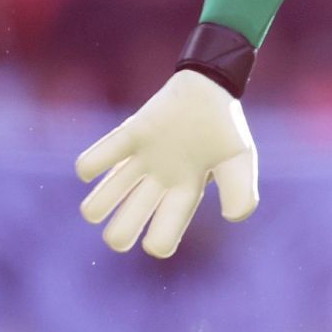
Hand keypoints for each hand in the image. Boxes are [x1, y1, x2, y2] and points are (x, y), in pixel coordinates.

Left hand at [75, 71, 258, 257]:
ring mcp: (138, 163)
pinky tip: (96, 166)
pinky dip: (91, 167)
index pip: (160, 241)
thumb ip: (241, 191)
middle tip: (126, 222)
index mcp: (183, 196)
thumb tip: (230, 218)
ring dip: (97, 207)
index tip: (159, 235)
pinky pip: (95, 162)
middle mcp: (156, 185)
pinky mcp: (126, 138)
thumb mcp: (241, 160)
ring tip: (113, 190)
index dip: (157, 244)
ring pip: (98, 205)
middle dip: (119, 236)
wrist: (210, 86)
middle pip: (121, 232)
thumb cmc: (226, 127)